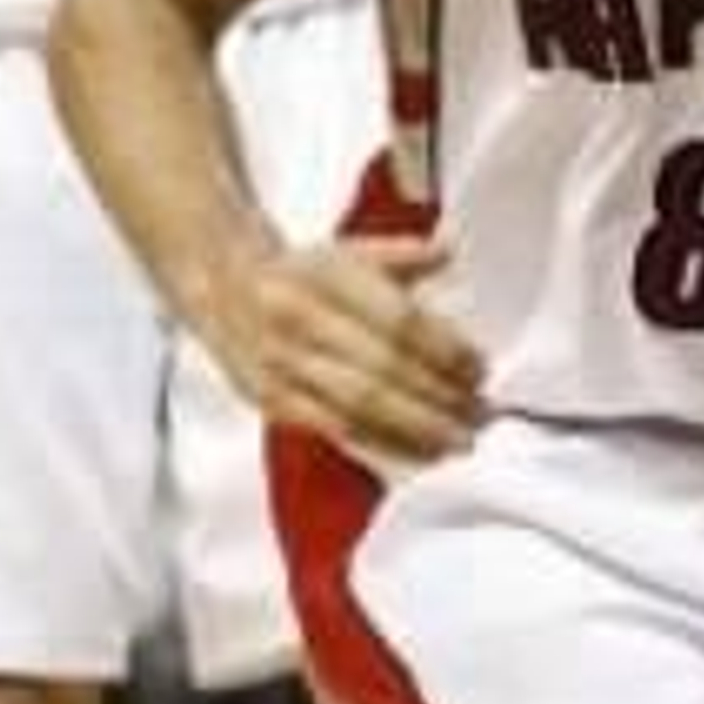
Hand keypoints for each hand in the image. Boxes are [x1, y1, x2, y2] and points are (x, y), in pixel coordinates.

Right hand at [215, 231, 485, 463]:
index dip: (443, 349)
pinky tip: (419, 454)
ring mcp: (285, 364)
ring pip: (360, 406)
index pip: (396, 320)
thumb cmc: (301, 273)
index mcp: (327, 276)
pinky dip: (383, 446)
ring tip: (459, 440)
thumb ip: (404, 253)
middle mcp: (302, 320)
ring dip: (418, 430)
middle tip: (480, 413)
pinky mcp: (274, 401)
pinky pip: (336, 430)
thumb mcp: (349, 248)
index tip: (478, 368)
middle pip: (383, 369)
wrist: (223, 287)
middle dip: (440, 398)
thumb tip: (449, 251)